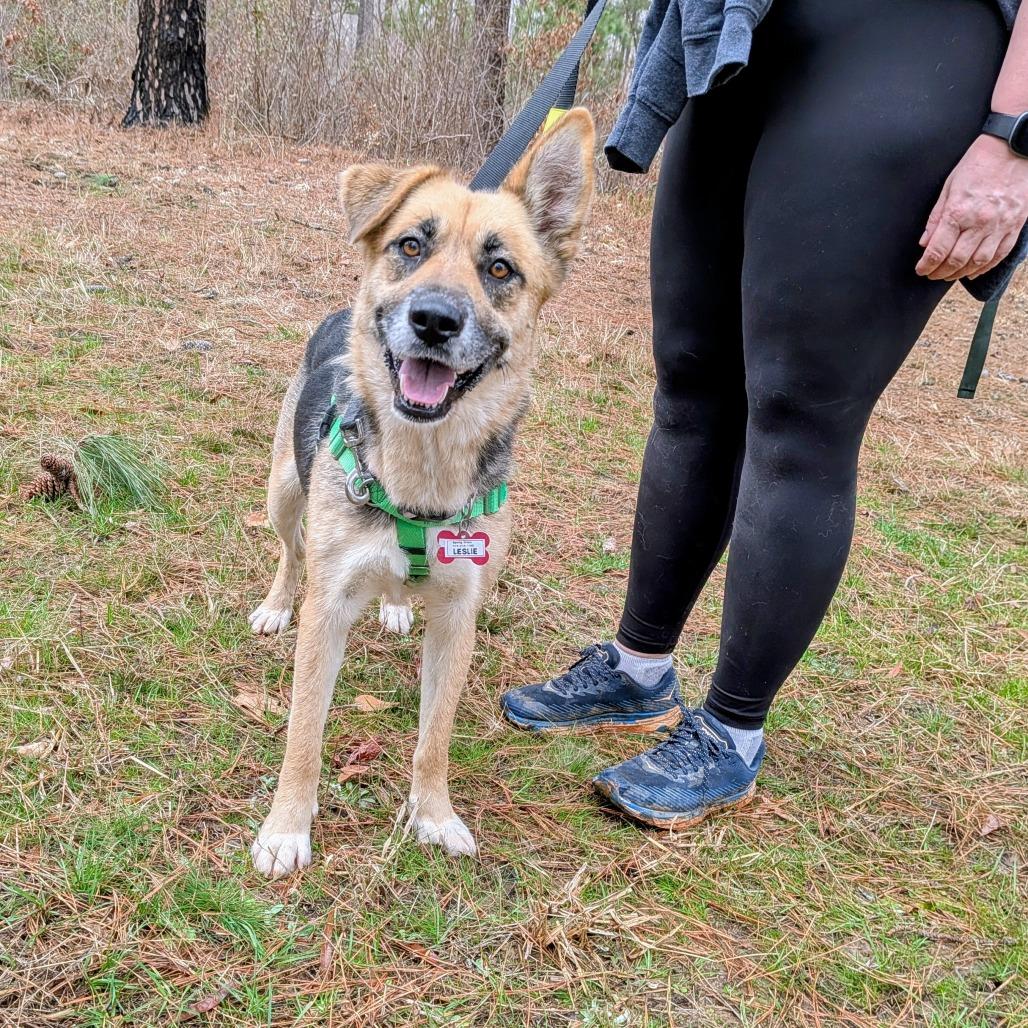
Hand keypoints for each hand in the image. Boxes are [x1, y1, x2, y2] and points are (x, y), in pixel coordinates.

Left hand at [916, 133, 1027, 280]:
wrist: (1013, 147)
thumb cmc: (978, 164)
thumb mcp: (949, 187)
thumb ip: (936, 217)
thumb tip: (925, 242)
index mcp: (958, 212)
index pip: (937, 250)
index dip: (926, 265)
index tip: (921, 270)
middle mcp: (979, 222)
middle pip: (956, 260)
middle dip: (941, 272)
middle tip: (932, 275)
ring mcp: (1000, 225)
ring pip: (979, 262)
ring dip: (961, 273)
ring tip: (950, 275)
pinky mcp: (1015, 224)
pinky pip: (1000, 254)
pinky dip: (986, 267)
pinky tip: (974, 271)